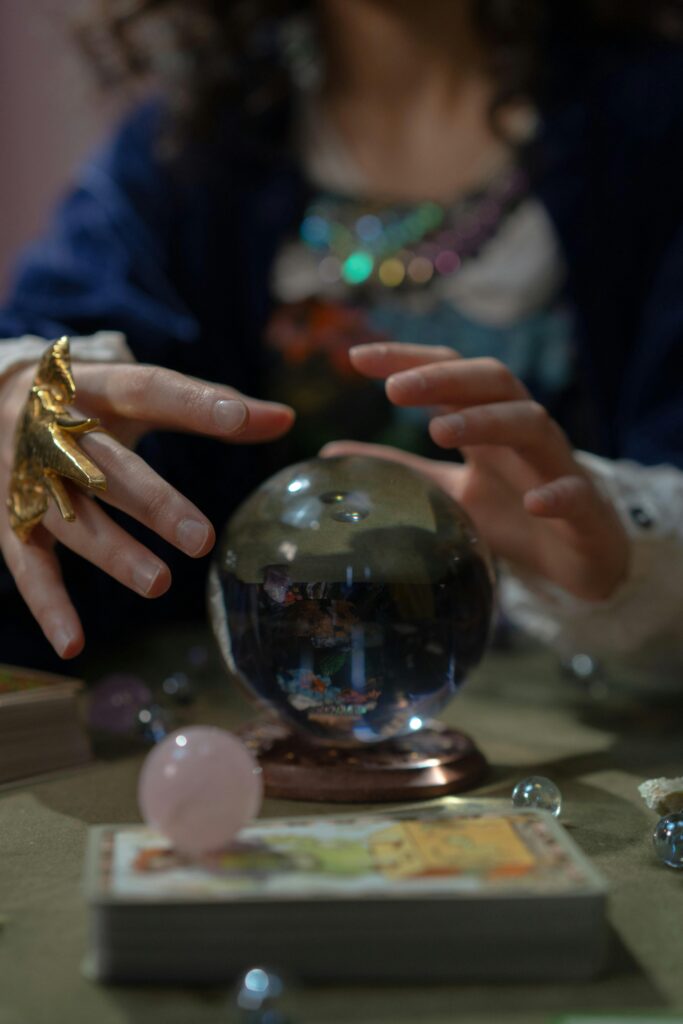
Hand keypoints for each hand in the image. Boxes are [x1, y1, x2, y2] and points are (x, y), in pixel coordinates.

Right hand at [0, 361, 293, 657]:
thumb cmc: (86, 399)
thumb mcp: (135, 389)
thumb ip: (205, 405)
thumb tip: (286, 420)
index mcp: (93, 385)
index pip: (148, 388)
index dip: (195, 403)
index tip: (244, 420)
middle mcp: (51, 426)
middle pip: (105, 465)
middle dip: (151, 502)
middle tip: (201, 539)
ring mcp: (24, 474)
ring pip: (67, 517)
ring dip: (111, 553)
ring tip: (160, 583)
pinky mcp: (8, 513)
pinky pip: (24, 561)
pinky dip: (47, 605)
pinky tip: (73, 645)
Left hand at [322, 342, 628, 601]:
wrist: (581, 558)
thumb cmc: (512, 515)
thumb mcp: (447, 491)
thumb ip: (398, 470)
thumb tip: (328, 454)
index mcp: (487, 426)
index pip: (451, 376)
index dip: (409, 360)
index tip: (356, 357)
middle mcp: (523, 434)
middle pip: (492, 383)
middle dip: (444, 378)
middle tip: (393, 389)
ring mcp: (557, 467)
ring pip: (532, 424)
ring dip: (486, 421)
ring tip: (438, 430)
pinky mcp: (584, 511)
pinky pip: (574, 494)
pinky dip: (555, 494)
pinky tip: (532, 503)